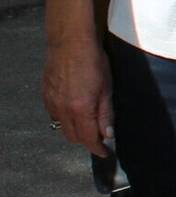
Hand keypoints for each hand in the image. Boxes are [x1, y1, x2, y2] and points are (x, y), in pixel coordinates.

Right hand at [43, 33, 113, 157]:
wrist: (70, 43)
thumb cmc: (93, 62)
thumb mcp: (107, 89)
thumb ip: (106, 114)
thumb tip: (107, 135)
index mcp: (80, 110)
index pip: (88, 139)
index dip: (98, 149)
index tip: (105, 152)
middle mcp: (62, 110)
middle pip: (73, 137)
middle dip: (87, 141)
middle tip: (99, 137)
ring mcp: (51, 103)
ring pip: (62, 127)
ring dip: (75, 130)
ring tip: (88, 123)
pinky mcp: (46, 95)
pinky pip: (54, 115)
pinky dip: (64, 118)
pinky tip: (74, 110)